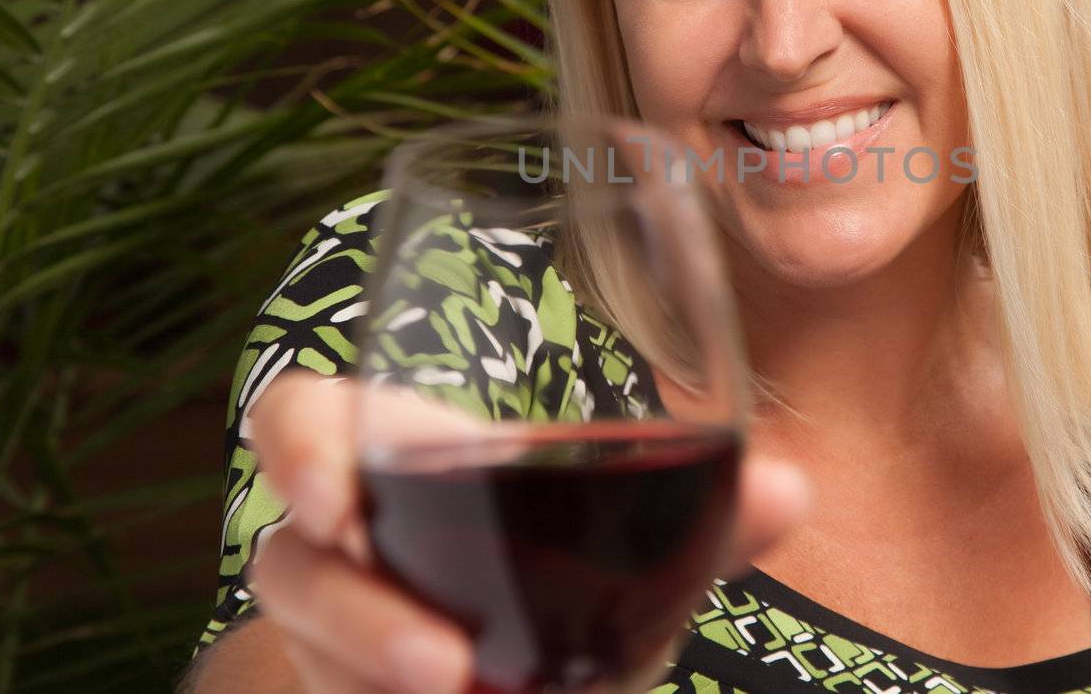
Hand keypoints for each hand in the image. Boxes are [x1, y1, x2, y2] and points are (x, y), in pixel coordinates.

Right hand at [243, 371, 811, 693]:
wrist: (500, 660)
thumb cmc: (550, 564)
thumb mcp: (618, 537)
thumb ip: (701, 513)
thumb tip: (792, 488)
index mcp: (399, 464)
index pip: (302, 423)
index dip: (298, 446)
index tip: (340, 498)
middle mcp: (346, 551)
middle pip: (298, 568)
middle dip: (360, 618)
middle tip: (443, 665)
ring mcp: (334, 640)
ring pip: (315, 655)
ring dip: (375, 680)